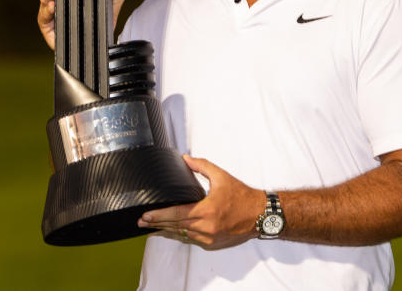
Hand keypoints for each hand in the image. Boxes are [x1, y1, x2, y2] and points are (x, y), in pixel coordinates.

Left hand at [138, 155, 261, 249]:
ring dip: (167, 230)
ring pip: (182, 235)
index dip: (158, 216)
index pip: (175, 214)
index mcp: (206, 210)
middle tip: (142, 222)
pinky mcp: (213, 243)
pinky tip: (173, 230)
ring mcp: (209, 238)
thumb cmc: (242, 196)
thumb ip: (202, 166)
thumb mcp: (221, 177)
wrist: (260, 215)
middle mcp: (206, 227)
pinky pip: (192, 240)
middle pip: (174, 227)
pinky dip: (181, 234)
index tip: (145, 216)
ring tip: (153, 226)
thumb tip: (185, 159)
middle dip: (157, 224)